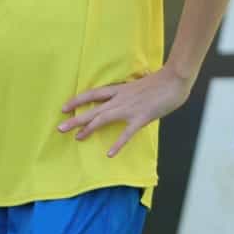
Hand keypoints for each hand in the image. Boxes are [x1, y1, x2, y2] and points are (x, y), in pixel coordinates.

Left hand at [58, 66, 193, 157]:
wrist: (174, 79)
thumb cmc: (159, 81)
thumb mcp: (138, 85)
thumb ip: (129, 93)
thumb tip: (125, 99)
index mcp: (119, 89)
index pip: (93, 94)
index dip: (77, 100)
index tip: (64, 108)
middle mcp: (120, 98)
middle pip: (93, 109)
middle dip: (75, 119)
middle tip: (60, 128)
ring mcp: (129, 108)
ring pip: (103, 119)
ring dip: (88, 128)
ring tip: (76, 138)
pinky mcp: (141, 117)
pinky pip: (126, 133)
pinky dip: (118, 143)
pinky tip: (109, 154)